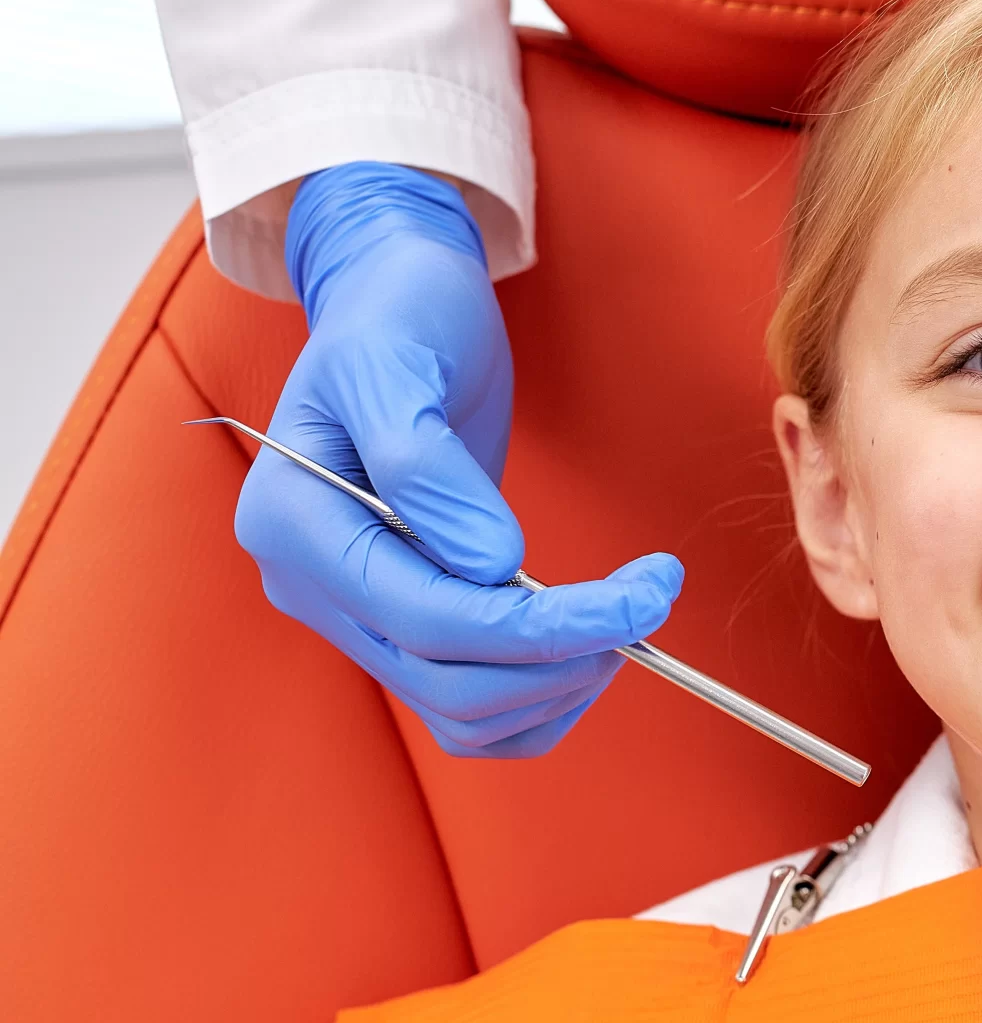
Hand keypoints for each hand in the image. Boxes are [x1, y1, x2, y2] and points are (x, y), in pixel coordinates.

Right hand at [233, 162, 681, 754]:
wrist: (398, 308)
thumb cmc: (397, 318)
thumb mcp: (398, 362)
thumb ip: (426, 465)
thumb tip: (490, 565)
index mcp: (293, 526)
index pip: (424, 620)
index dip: (541, 626)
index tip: (641, 597)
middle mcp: (312, 587)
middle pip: (447, 682)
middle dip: (562, 656)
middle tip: (648, 600)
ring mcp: (355, 615)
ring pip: (461, 714)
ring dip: (558, 684)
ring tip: (625, 615)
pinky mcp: (405, 624)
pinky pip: (471, 709)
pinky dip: (540, 697)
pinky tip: (591, 643)